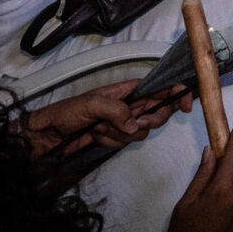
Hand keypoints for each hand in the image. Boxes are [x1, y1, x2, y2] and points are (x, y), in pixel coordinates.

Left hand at [23, 80, 175, 156]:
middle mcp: (130, 105)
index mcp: (128, 90)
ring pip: (141, 131)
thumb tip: (136, 124)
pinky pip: (125, 143)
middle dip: (146, 120)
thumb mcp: (91, 105)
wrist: (45, 135)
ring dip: (120, 134)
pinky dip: (110, 143)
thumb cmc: (67, 112)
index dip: (177, 93)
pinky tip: (94, 137)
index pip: (160, 88)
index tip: (186, 105)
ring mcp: (122, 122)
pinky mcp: (114, 138)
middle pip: (157, 112)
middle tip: (131, 124)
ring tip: (99, 129)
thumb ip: (116, 111)